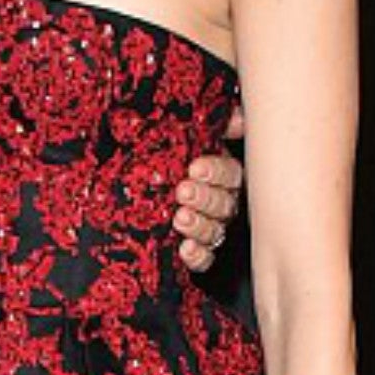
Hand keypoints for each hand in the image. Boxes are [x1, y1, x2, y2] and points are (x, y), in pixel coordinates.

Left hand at [173, 105, 246, 270]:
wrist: (133, 182)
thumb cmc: (164, 153)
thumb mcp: (187, 132)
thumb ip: (216, 122)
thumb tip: (240, 117)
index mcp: (222, 173)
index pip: (230, 173)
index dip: (215, 171)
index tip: (195, 167)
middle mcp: (221, 201)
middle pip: (224, 204)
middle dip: (204, 198)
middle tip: (183, 191)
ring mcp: (210, 226)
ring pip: (215, 231)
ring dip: (199, 226)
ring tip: (180, 219)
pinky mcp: (196, 249)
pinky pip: (204, 258)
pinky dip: (197, 255)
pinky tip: (184, 249)